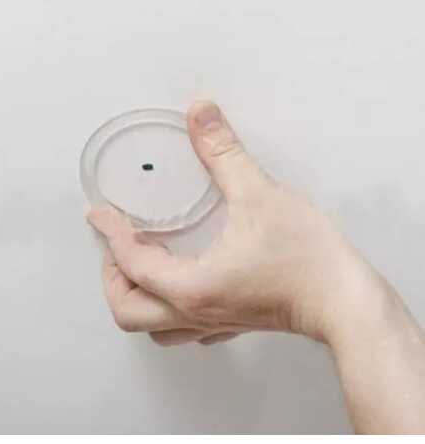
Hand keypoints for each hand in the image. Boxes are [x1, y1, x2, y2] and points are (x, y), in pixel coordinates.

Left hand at [87, 101, 377, 345]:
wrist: (344, 301)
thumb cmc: (306, 259)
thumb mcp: (259, 194)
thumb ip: (224, 151)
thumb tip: (201, 114)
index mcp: (191, 286)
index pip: (131, 262)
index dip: (110, 234)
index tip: (99, 214)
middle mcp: (194, 312)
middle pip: (127, 310)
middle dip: (112, 276)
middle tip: (115, 244)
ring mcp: (212, 324)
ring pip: (152, 328)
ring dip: (135, 295)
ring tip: (138, 264)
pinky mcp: (229, 323)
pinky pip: (180, 327)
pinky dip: (163, 306)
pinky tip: (177, 281)